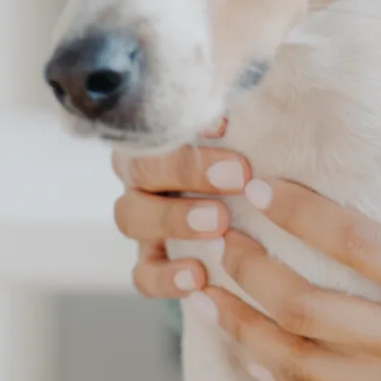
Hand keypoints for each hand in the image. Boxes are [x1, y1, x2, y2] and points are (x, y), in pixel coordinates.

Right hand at [112, 118, 250, 297]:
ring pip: (131, 217)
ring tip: (219, 224)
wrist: (248, 198)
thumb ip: (227, 102)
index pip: (154, 127)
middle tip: (239, 175)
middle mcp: (138, 175)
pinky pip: (142, 274)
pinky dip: (165, 277)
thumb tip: (224, 112)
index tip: (225, 127)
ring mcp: (141, 219)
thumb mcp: (235, 118)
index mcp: (154, 135)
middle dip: (189, 171)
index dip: (184, 125)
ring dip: (174, 219)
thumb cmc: (241, 147)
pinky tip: (197, 276)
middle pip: (141, 169)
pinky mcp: (150, 261)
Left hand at [185, 127, 380, 380]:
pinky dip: (280, 379)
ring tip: (208, 292)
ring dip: (245, 327)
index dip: (299, 210)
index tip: (262, 182)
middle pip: (307, 308)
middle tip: (217, 231)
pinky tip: (258, 355)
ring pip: (300, 364)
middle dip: (250, 267)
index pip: (358, 243)